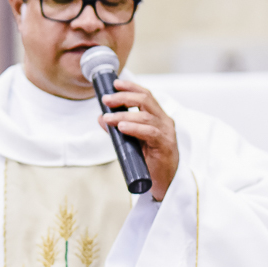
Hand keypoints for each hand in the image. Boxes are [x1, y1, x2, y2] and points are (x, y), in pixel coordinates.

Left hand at [100, 78, 177, 200]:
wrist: (164, 183)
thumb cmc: (150, 162)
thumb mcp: (131, 142)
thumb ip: (118, 129)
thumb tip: (101, 117)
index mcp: (158, 117)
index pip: (146, 96)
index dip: (131, 87)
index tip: (115, 84)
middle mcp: (164, 121)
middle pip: (145, 100)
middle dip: (124, 97)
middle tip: (106, 100)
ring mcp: (167, 132)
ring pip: (145, 116)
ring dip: (123, 116)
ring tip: (108, 118)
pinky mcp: (165, 145)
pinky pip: (149, 132)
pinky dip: (134, 128)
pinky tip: (122, 128)